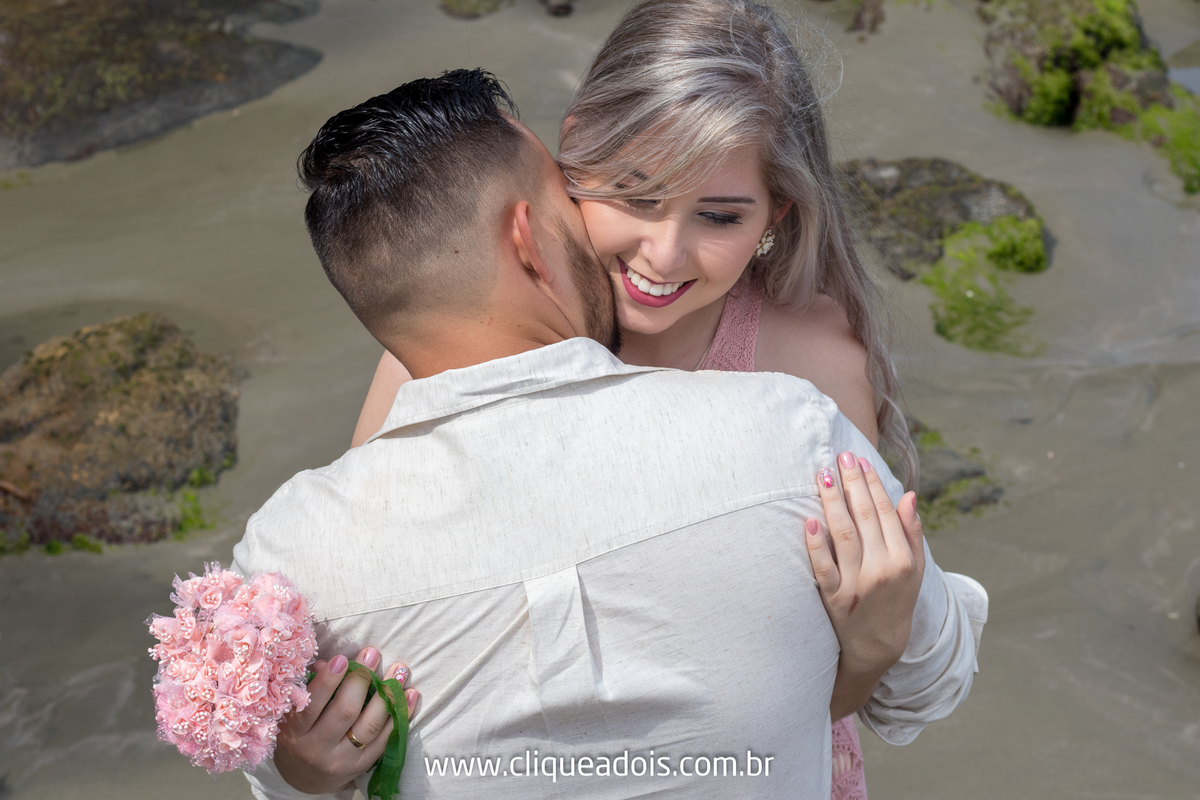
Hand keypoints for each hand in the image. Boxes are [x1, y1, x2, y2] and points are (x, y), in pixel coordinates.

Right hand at [274, 647, 418, 793]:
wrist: (305, 778)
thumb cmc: (299, 735)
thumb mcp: (292, 715)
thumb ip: (309, 688)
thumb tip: (328, 662)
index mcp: (295, 733)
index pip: (312, 705)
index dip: (328, 681)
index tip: (342, 659)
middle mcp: (317, 749)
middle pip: (345, 712)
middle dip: (361, 680)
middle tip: (372, 654)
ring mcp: (341, 760)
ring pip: (369, 726)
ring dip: (387, 695)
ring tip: (398, 670)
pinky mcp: (361, 766)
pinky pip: (385, 740)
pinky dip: (400, 715)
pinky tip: (410, 694)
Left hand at [805, 451, 924, 718]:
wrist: (878, 648)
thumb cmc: (897, 602)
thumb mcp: (915, 571)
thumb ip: (911, 533)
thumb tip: (908, 496)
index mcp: (902, 560)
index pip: (885, 513)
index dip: (872, 485)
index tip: (860, 461)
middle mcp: (881, 569)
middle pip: (864, 517)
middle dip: (852, 484)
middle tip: (840, 457)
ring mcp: (855, 584)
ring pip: (843, 535)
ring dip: (832, 503)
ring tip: (823, 476)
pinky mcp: (833, 598)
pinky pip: (823, 566)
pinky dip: (816, 543)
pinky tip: (810, 520)